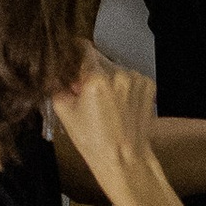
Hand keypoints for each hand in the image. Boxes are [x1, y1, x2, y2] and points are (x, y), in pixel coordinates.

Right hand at [51, 50, 160, 193]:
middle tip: (83, 88)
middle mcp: (119, 72)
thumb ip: (58, 84)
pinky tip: (118, 102)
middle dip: (89, 69)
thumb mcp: (65, 111)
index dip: (74, 52)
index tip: (69, 59)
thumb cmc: (92, 139)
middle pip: (99, 58)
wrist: (125, 158)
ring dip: (106, 76)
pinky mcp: (148, 85)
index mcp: (96, 77)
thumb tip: (57, 70)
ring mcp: (136, 78)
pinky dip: (122, 84)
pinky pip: (129, 76)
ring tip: (102, 99)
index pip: (83, 48)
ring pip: (115, 67)